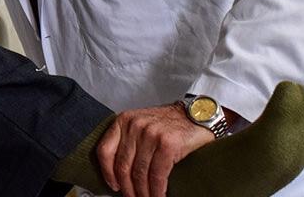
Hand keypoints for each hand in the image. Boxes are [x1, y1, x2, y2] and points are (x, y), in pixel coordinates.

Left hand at [96, 102, 213, 196]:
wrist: (198, 115)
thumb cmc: (170, 123)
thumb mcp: (141, 124)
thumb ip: (128, 140)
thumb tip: (118, 172)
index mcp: (124, 120)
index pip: (105, 150)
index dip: (107, 173)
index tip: (113, 185)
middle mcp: (134, 125)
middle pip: (123, 166)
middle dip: (127, 188)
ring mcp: (151, 134)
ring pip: (140, 174)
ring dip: (143, 193)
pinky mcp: (167, 144)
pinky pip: (157, 175)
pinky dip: (157, 191)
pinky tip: (159, 196)